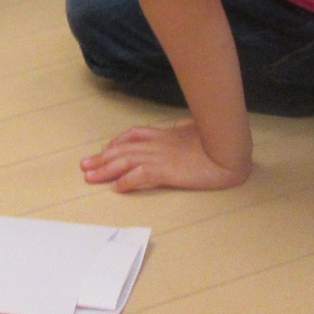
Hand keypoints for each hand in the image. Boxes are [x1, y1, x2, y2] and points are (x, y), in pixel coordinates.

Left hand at [80, 120, 248, 192]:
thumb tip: (180, 126)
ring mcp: (162, 157)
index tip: (102, 151)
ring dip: (106, 169)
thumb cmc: (217, 140)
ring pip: (126, 161)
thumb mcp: (197, 130)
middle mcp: (159, 144)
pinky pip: (142, 175)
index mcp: (165, 134)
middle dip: (101, 158)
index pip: (133, 135)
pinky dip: (127, 180)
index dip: (115, 143)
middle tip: (84, 166)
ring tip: (90, 176)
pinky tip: (117, 187)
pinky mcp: (168, 171)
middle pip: (122, 148)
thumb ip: (185, 128)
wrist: (229, 150)